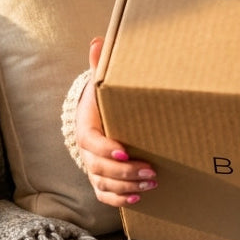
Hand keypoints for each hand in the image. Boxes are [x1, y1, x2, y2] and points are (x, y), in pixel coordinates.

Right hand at [76, 37, 157, 206]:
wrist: (91, 118)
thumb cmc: (100, 99)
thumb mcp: (100, 82)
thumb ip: (100, 65)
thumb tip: (99, 40)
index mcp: (86, 130)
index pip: (93, 144)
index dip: (107, 150)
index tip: (125, 150)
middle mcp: (86, 153)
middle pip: (101, 168)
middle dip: (126, 172)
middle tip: (152, 170)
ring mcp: (92, 168)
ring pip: (105, 184)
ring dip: (128, 187)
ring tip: (153, 182)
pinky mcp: (100, 179)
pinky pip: (104, 194)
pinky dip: (119, 199)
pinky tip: (139, 197)